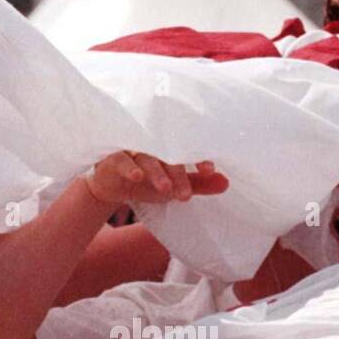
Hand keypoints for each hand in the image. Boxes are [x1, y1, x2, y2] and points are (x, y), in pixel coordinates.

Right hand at [85, 152, 228, 207]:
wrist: (112, 186)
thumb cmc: (146, 180)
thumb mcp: (174, 185)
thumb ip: (199, 185)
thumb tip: (226, 183)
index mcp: (169, 147)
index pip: (187, 149)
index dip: (198, 158)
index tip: (209, 170)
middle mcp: (152, 144)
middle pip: (167, 155)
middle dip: (178, 174)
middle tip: (185, 194)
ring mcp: (132, 148)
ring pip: (146, 157)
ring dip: (156, 172)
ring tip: (166, 189)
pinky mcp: (113, 156)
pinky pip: (121, 158)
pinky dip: (129, 166)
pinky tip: (137, 176)